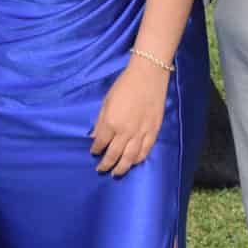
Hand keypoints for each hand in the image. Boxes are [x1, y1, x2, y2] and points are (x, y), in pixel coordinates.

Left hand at [90, 57, 169, 176]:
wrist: (148, 75)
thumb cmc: (124, 84)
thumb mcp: (107, 101)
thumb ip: (100, 121)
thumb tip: (95, 137)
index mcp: (111, 122)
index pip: (100, 143)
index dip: (96, 149)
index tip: (94, 152)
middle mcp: (125, 132)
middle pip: (114, 155)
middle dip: (106, 164)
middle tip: (101, 169)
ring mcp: (141, 133)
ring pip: (129, 158)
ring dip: (121, 168)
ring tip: (115, 173)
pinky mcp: (153, 131)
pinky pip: (145, 151)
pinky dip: (137, 160)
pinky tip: (133, 163)